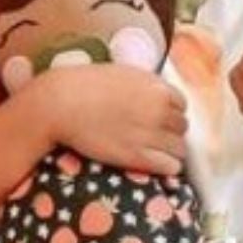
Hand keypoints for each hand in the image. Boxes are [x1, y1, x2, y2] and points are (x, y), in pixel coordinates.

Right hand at [28, 65, 187, 175]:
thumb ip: (146, 84)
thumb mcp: (123, 74)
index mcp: (158, 88)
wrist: (61, 104)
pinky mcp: (139, 156)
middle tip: (151, 136)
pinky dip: (167, 167)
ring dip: (169, 151)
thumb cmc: (85, 85)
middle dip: (169, 131)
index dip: (169, 112)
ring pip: (180, 149)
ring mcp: (151, 134)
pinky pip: (171, 167)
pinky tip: (154, 165)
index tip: (156, 118)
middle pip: (182, 127)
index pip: (182, 105)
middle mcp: (160, 111)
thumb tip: (156, 92)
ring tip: (153, 152)